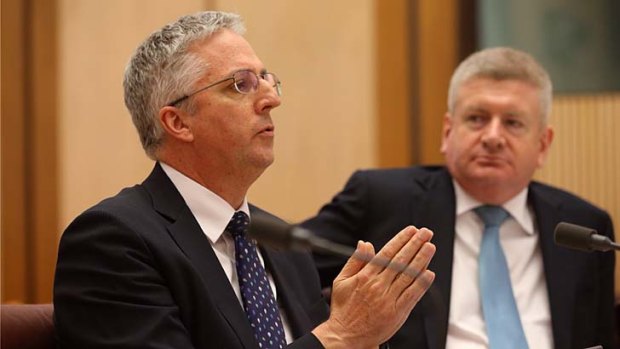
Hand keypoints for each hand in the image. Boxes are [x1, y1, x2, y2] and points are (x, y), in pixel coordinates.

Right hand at [312, 226, 435, 348]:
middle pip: (401, 260)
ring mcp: (389, 299)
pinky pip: (412, 295)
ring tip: (430, 247)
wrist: (345, 336)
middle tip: (426, 233)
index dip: (401, 240)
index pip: (387, 252)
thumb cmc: (343, 309)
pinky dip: (421, 284)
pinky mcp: (397, 313)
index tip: (411, 230)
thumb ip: (356, 261)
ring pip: (408, 275)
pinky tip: (429, 273)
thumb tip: (365, 244)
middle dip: (415, 244)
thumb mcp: (341, 281)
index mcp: (365, 276)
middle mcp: (378, 285)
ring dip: (421, 259)